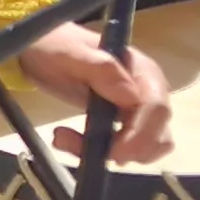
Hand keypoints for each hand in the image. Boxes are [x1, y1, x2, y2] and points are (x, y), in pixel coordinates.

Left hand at [15, 26, 176, 164]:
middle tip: (90, 153)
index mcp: (142, 70)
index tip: (114, 152)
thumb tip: (131, 97)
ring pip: (146, 146)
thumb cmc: (55, 45)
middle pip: (159, 132)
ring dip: (112, 153)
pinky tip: (68, 141)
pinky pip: (126, 148)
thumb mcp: (70, 53)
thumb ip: (101, 70)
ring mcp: (138, 108)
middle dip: (130, 150)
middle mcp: (147, 90)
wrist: (41, 48)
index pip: (156, 108)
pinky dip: (100, 152)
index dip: (140, 135)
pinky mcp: (124, 122)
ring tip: (67, 141)